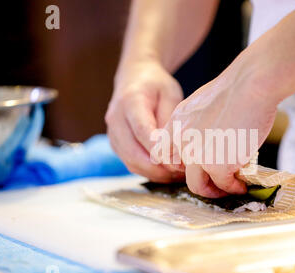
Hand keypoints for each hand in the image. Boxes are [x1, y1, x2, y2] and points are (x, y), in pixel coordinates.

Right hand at [106, 60, 184, 182]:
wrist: (134, 77)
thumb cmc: (155, 85)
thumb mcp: (170, 94)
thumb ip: (169, 120)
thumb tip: (174, 149)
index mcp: (130, 102)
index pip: (142, 130)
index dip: (157, 148)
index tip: (175, 160)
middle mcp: (116, 120)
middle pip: (133, 152)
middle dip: (158, 167)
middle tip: (181, 171)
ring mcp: (113, 134)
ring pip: (131, 163)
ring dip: (155, 173)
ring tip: (177, 173)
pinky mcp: (116, 145)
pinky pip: (131, 164)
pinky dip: (149, 171)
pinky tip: (167, 171)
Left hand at [162, 65, 278, 197]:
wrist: (250, 85)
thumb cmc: (236, 89)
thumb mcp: (203, 104)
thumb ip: (197, 124)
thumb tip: (209, 140)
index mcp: (177, 123)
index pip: (166, 154)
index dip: (181, 164)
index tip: (199, 168)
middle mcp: (181, 140)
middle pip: (180, 172)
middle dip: (199, 181)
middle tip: (215, 184)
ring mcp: (197, 154)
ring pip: (198, 185)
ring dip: (214, 191)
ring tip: (228, 188)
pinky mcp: (217, 165)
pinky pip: (223, 185)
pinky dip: (233, 188)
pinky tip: (241, 186)